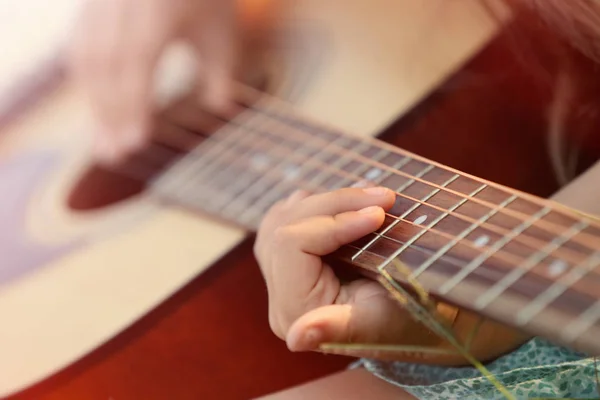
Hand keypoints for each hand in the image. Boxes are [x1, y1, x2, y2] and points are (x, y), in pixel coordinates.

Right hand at [69, 0, 269, 162]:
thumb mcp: (220, 31)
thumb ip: (218, 72)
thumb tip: (220, 108)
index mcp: (156, 9)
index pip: (138, 62)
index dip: (134, 104)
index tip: (136, 143)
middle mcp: (121, 4)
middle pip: (106, 66)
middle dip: (109, 114)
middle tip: (113, 155)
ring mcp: (102, 3)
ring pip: (87, 58)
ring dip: (94, 104)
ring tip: (102, 141)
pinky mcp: (92, 6)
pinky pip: (80, 46)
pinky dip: (85, 82)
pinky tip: (95, 107)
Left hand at [254, 185, 411, 351]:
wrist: (421, 324)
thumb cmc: (408, 324)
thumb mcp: (379, 323)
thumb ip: (338, 328)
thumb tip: (295, 339)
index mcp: (294, 311)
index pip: (292, 243)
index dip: (334, 220)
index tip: (379, 213)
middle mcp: (278, 297)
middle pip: (286, 225)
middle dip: (335, 202)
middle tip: (384, 196)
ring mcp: (280, 278)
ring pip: (283, 217)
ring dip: (325, 200)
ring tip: (368, 196)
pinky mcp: (290, 264)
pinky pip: (287, 220)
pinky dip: (315, 206)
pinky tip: (344, 205)